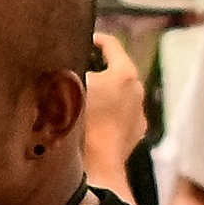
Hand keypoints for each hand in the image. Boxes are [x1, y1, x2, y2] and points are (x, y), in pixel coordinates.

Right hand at [80, 31, 150, 188]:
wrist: (96, 166)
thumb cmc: (81, 123)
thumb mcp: (69, 86)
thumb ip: (70, 68)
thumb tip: (65, 61)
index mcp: (124, 72)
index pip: (111, 44)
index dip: (96, 38)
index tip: (84, 39)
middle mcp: (137, 89)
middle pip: (117, 69)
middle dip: (99, 68)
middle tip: (79, 68)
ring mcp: (139, 112)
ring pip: (120, 94)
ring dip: (105, 92)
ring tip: (84, 97)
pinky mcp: (136, 132)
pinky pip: (121, 115)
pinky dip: (110, 113)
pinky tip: (93, 120)